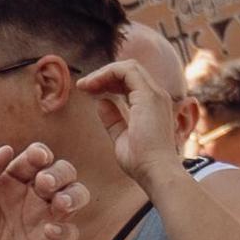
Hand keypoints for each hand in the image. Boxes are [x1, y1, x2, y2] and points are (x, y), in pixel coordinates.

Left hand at [0, 142, 86, 239]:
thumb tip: (6, 149)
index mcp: (4, 187)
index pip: (31, 160)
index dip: (39, 153)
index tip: (36, 159)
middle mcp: (26, 202)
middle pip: (60, 173)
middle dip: (60, 172)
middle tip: (44, 185)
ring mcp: (40, 225)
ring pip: (74, 196)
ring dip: (74, 194)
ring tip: (59, 204)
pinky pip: (71, 232)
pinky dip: (67, 228)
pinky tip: (48, 233)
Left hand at [77, 58, 184, 198]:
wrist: (155, 171)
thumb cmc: (141, 162)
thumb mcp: (121, 137)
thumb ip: (113, 119)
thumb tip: (101, 102)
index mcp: (152, 105)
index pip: (131, 81)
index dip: (109, 82)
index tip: (89, 92)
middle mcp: (157, 96)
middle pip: (130, 71)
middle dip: (104, 75)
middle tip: (83, 86)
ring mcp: (155, 94)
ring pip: (128, 67)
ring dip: (103, 73)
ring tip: (84, 85)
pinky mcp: (149, 96)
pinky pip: (127, 71)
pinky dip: (107, 74)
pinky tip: (92, 86)